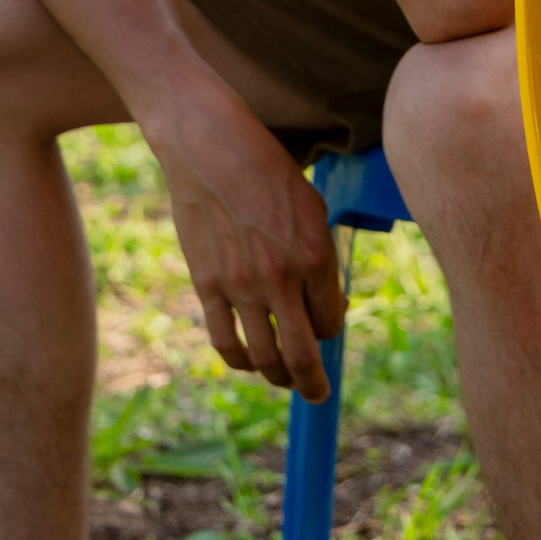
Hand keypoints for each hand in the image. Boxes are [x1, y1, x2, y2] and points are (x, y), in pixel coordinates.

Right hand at [149, 92, 344, 400]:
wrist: (211, 147)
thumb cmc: (268, 170)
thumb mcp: (311, 206)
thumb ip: (319, 257)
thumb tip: (325, 303)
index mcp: (315, 254)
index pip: (331, 321)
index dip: (333, 329)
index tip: (329, 325)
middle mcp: (281, 276)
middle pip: (302, 354)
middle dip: (312, 382)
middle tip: (318, 392)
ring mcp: (241, 284)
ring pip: (263, 357)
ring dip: (276, 377)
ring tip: (283, 379)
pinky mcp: (207, 284)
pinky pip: (224, 341)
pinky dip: (239, 361)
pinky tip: (247, 362)